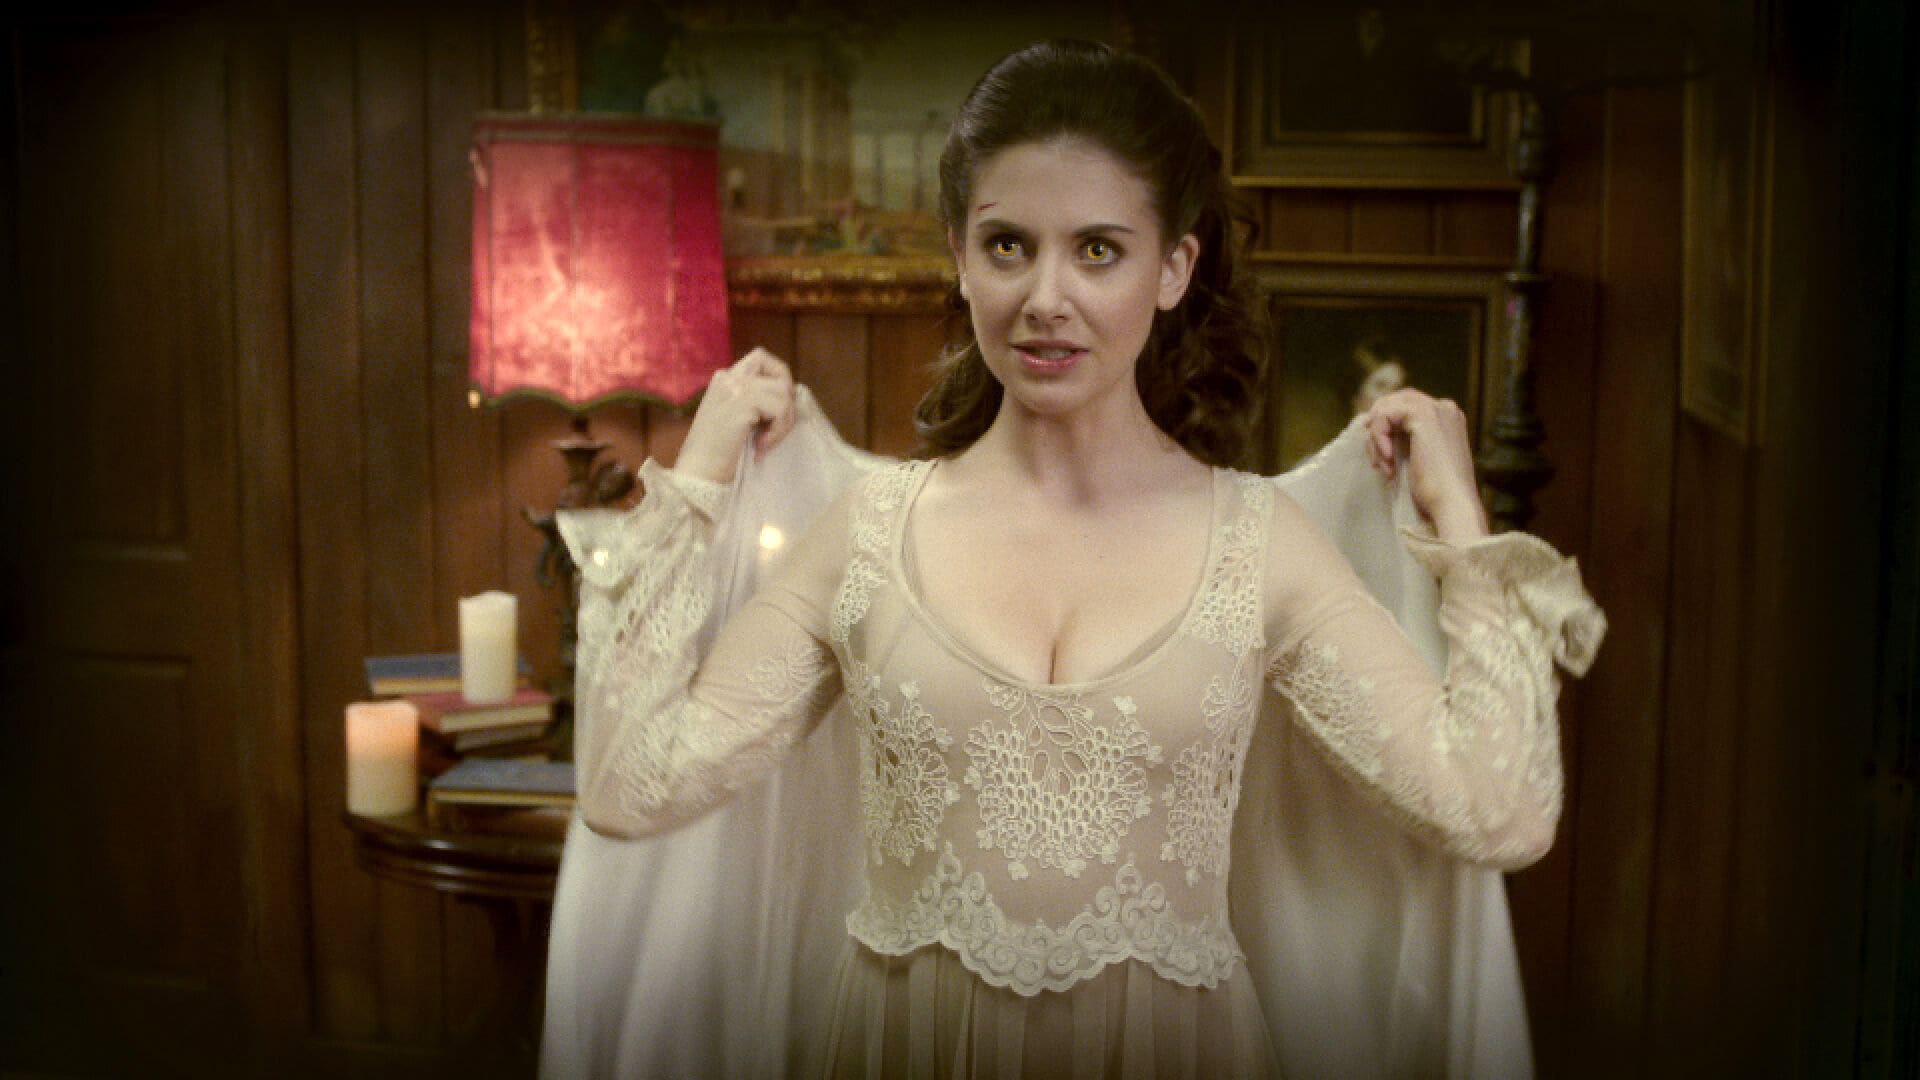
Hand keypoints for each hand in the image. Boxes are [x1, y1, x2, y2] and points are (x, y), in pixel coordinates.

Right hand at [673, 348, 797, 483]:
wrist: (698, 473)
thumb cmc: (716, 453)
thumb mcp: (735, 417)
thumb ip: (754, 400)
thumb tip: (789, 395)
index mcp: (724, 379)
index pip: (761, 359)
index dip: (778, 380)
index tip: (773, 411)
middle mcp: (728, 377)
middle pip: (779, 371)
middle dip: (787, 401)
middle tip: (775, 428)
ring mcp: (734, 388)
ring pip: (784, 393)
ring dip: (784, 423)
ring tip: (765, 442)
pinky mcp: (742, 403)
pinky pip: (781, 410)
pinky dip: (778, 432)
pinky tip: (760, 447)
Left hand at [1362, 388, 1488, 542]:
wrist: (1452, 505)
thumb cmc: (1436, 493)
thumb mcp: (1420, 460)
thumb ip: (1407, 441)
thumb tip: (1373, 429)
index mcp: (1448, 419)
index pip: (1406, 406)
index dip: (1385, 426)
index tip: (1379, 455)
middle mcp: (1445, 408)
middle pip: (1395, 401)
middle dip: (1378, 427)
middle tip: (1375, 458)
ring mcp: (1436, 409)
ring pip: (1387, 409)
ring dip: (1377, 438)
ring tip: (1383, 466)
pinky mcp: (1424, 415)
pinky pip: (1385, 416)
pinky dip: (1378, 438)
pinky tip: (1387, 461)